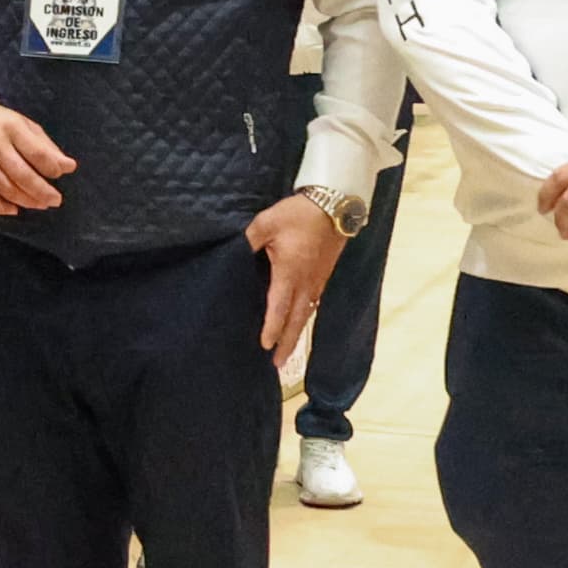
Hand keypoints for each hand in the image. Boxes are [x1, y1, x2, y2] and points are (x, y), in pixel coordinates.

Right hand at [0, 100, 73, 216]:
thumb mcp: (24, 124)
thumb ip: (45, 145)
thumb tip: (67, 166)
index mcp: (12, 129)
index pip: (36, 153)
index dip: (52, 166)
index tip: (64, 172)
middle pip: (22, 175)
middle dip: (42, 191)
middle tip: (56, 199)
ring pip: (6, 189)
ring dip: (27, 201)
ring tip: (41, 204)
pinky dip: (1, 208)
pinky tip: (15, 210)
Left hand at [245, 193, 345, 380]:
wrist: (335, 204)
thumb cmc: (299, 214)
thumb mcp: (267, 223)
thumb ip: (248, 241)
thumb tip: (233, 254)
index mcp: (290, 272)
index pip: (279, 307)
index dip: (272, 328)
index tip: (265, 345)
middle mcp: (307, 283)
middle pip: (296, 320)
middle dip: (288, 343)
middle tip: (278, 364)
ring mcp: (318, 281)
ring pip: (306, 314)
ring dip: (297, 334)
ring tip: (288, 352)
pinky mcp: (324, 275)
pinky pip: (313, 303)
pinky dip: (304, 318)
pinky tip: (300, 322)